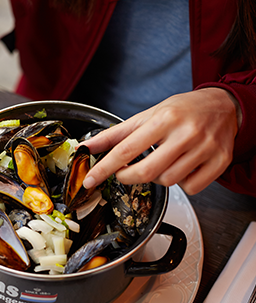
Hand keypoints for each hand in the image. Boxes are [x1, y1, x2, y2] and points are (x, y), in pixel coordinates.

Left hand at [79, 88, 239, 194]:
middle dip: (127, 177)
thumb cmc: (181, 111)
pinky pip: (191, 188)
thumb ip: (116, 134)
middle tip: (124, 172)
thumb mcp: (146, 116)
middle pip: (146, 172)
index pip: (126, 149)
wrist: (224, 105)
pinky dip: (182, 183)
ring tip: (161, 162)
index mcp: (164, 119)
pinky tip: (182, 167)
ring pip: (168, 181)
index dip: (105, 168)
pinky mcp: (220, 161)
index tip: (91, 180)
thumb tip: (87, 146)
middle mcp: (186, 133)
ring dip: (157, 178)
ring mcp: (205, 148)